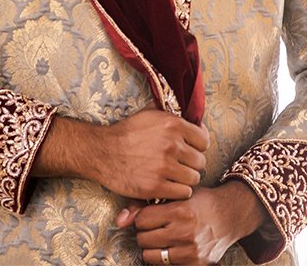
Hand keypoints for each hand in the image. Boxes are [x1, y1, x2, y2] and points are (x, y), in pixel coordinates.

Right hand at [35, 110, 207, 201]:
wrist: (101, 151)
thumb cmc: (127, 132)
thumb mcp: (151, 115)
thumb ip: (174, 116)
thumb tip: (194, 119)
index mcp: (173, 125)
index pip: (204, 141)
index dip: (197, 147)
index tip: (188, 151)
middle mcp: (171, 145)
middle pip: (200, 162)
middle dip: (191, 165)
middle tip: (179, 166)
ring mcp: (164, 167)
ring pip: (194, 179)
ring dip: (185, 180)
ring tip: (173, 177)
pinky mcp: (155, 186)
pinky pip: (183, 193)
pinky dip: (177, 192)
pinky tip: (167, 186)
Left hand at [119, 182, 265, 264]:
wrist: (231, 215)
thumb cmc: (201, 202)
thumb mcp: (177, 194)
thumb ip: (145, 204)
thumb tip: (120, 221)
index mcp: (180, 211)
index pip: (142, 220)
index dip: (144, 217)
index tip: (153, 216)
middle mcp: (185, 232)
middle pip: (143, 239)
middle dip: (146, 233)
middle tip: (158, 227)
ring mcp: (191, 251)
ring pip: (150, 256)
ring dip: (153, 248)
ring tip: (164, 239)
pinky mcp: (195, 264)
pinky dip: (166, 258)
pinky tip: (174, 248)